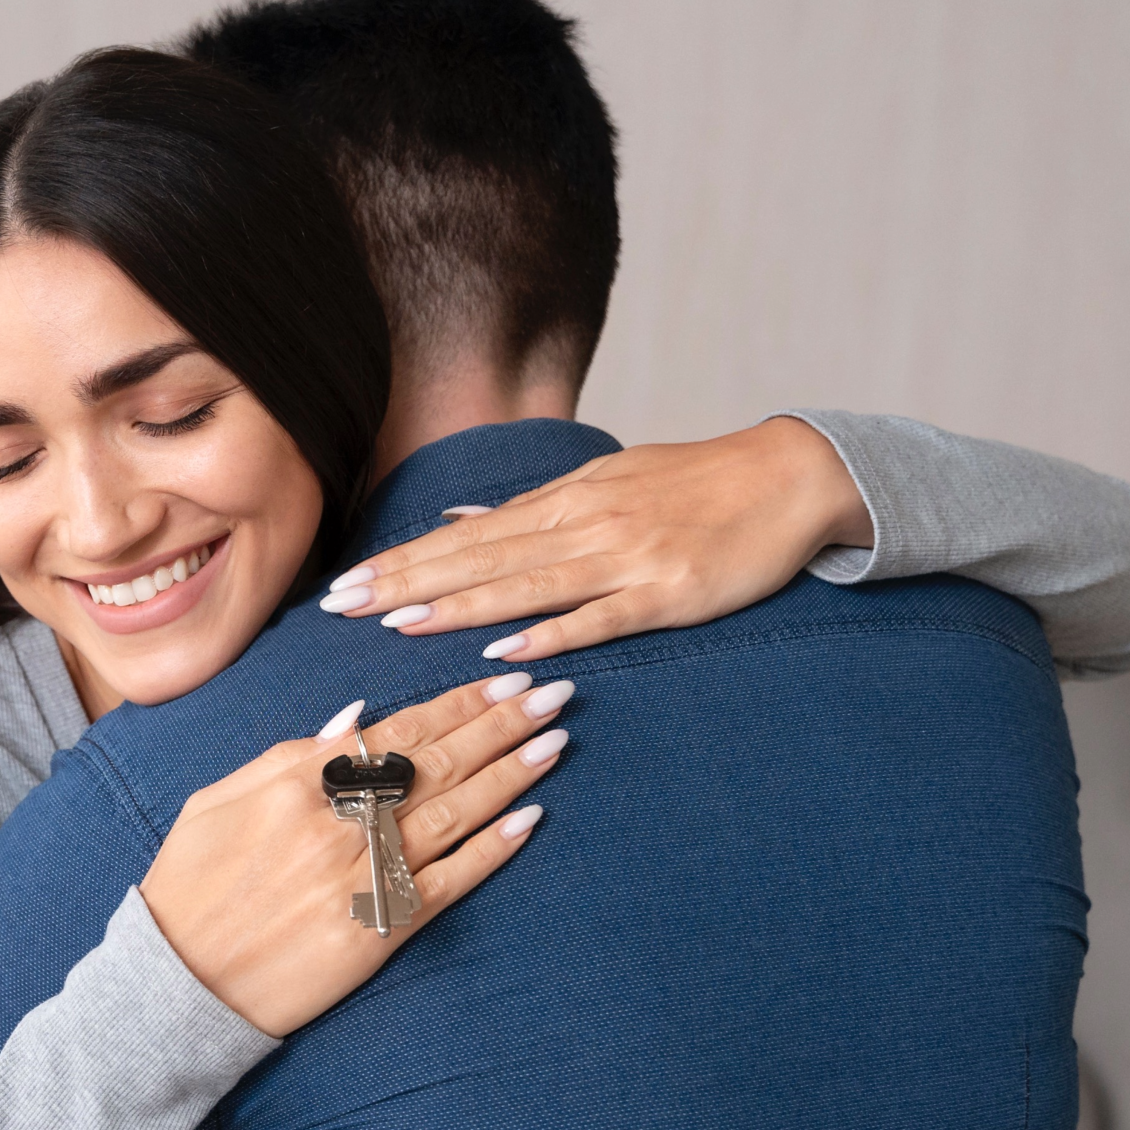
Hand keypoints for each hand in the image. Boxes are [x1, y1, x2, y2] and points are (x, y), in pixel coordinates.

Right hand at [139, 671, 571, 1035]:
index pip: (398, 730)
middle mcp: (340, 825)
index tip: (502, 679)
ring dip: (511, 773)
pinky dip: (493, 850)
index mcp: (298, 786)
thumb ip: (287, 755)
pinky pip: (450, 884)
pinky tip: (530, 819)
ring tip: (554, 740)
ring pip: (456, 813)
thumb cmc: (188, 889)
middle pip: (439, 762)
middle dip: (501, 723)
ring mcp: (364, 879)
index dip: (457, 702)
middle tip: (553, 693)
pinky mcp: (379, 932)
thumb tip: (356, 717)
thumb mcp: (216, 802)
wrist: (176, 986)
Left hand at [318, 415, 873, 661]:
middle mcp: (584, 525)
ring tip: (396, 625)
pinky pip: (600, 618)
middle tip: (340, 608)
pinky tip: (508, 652)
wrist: (789, 477)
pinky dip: (553, 635)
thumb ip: (531, 510)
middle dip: (404, 584)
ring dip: (457, 608)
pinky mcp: (667, 595)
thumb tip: (459, 520)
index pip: (465, 536)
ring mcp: (625, 559)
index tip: (345, 584)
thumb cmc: (693, 485)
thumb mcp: (603, 481)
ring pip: (525, 586)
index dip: (402, 561)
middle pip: (478, 558)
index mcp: (566, 501)